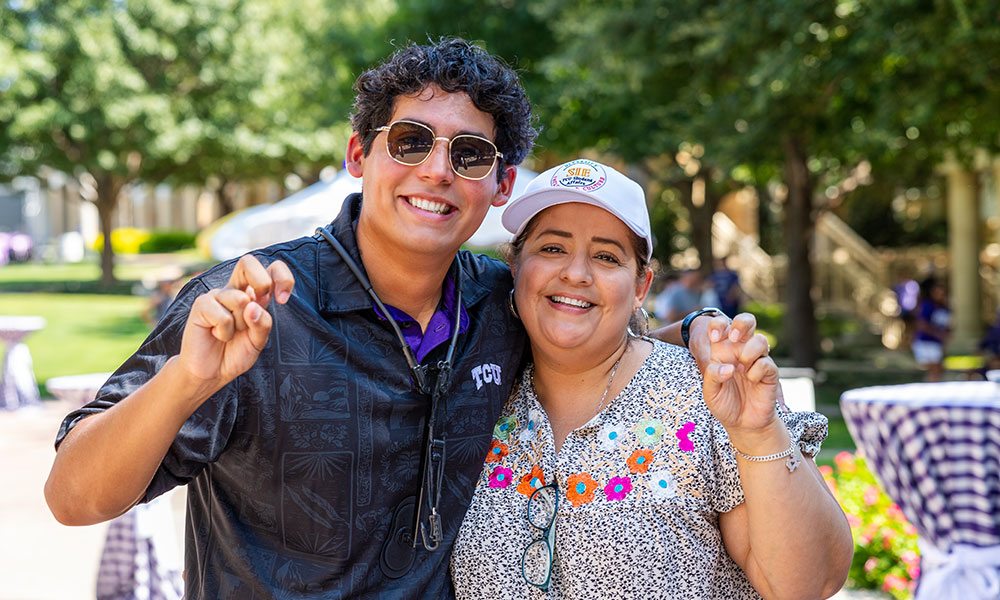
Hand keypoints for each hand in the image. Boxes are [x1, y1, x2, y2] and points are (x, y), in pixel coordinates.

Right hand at [177, 255, 294, 392]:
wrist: (212, 372)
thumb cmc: (235, 353)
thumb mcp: (258, 340)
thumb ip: (262, 323)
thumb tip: (253, 306)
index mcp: (253, 294)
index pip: (271, 269)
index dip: (282, 277)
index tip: (283, 298)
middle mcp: (235, 290)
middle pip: (247, 261)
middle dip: (261, 282)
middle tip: (260, 305)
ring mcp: (216, 296)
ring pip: (239, 298)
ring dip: (240, 324)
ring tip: (230, 334)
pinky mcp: (201, 305)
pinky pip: (222, 315)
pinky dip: (224, 332)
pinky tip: (217, 335)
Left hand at [701, 329, 779, 438]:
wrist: (743, 424)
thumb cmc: (724, 405)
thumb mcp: (710, 393)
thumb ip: (712, 376)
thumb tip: (728, 367)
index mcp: (722, 351)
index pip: (721, 326)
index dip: (718, 325)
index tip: (714, 338)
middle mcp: (741, 351)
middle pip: (746, 322)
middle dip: (741, 323)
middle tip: (733, 338)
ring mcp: (757, 360)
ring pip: (760, 339)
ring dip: (749, 350)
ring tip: (741, 367)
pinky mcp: (770, 373)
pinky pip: (767, 363)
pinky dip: (757, 370)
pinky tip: (751, 380)